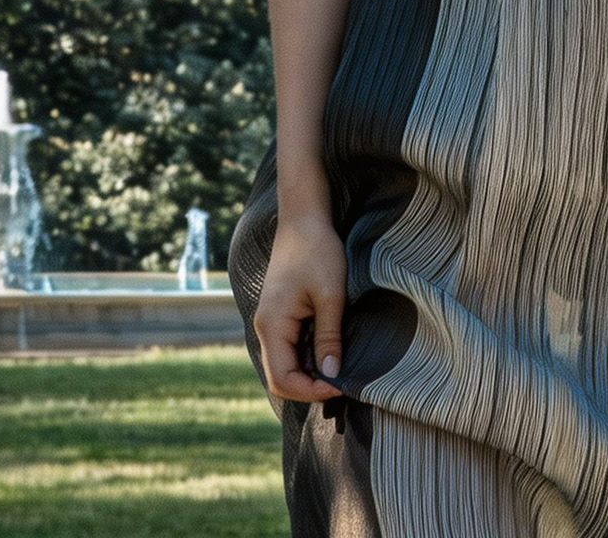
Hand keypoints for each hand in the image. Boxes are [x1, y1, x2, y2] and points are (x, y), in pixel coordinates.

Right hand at [255, 209, 348, 402]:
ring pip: (285, 364)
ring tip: (338, 367)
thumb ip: (329, 337)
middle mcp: (266, 327)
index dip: (311, 390)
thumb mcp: (330, 294)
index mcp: (272, 325)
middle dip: (309, 386)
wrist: (304, 217)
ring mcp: (272, 321)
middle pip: (280, 377)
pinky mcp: (281, 314)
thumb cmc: (317, 250)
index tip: (341, 383)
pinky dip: (307, 357)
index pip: (282, 379)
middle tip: (342, 380)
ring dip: (309, 372)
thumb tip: (332, 375)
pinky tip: (330, 349)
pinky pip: (290, 348)